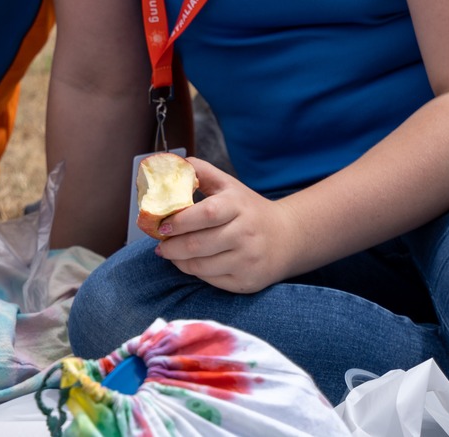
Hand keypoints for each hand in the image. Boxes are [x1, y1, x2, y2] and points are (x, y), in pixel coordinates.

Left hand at [149, 158, 301, 294]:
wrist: (288, 237)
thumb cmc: (248, 209)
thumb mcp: (229, 185)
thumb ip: (200, 172)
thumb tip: (169, 165)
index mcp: (238, 206)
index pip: (206, 214)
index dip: (179, 221)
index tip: (161, 224)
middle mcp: (245, 234)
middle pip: (198, 244)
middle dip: (171, 246)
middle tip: (160, 243)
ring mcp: (247, 260)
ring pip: (201, 266)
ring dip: (178, 261)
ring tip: (170, 252)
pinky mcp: (247, 281)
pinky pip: (211, 280)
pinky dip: (194, 272)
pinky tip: (189, 263)